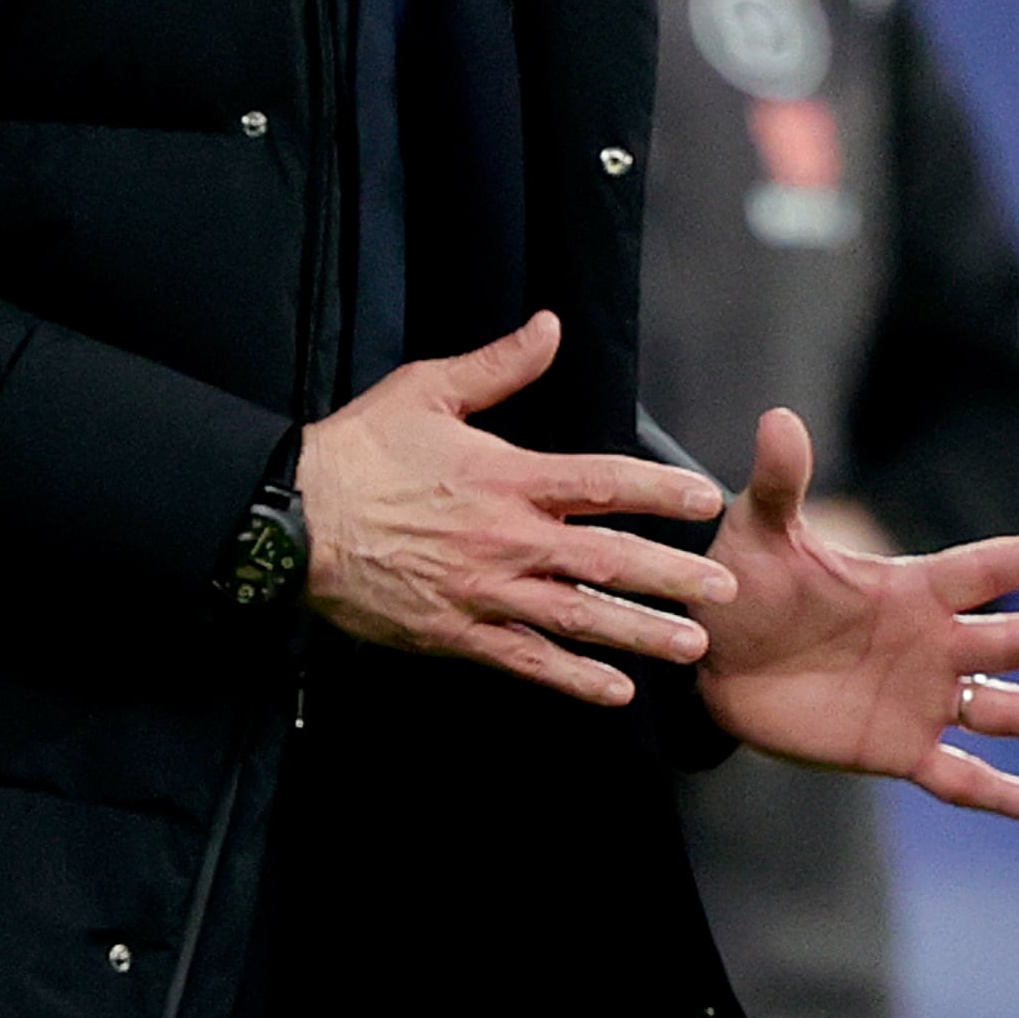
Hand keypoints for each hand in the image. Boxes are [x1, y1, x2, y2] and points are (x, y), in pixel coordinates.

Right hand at [295, 312, 738, 708]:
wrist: (293, 521)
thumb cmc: (359, 451)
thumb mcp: (427, 391)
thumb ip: (498, 365)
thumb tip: (550, 326)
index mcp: (508, 478)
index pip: (605, 482)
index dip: (663, 492)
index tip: (708, 501)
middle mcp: (508, 539)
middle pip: (609, 560)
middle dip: (673, 577)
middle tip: (726, 591)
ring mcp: (485, 593)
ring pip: (579, 618)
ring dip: (640, 634)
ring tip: (691, 648)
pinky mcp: (457, 633)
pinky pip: (527, 661)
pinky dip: (573, 679)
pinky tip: (614, 691)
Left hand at [697, 406, 1018, 821]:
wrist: (709, 660)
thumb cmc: (740, 585)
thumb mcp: (759, 532)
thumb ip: (780, 483)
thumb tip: (778, 418)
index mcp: (909, 588)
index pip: (987, 568)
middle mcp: (928, 643)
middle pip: (1014, 643)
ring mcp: (918, 700)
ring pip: (1007, 711)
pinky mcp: (896, 751)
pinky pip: (964, 779)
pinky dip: (1009, 796)